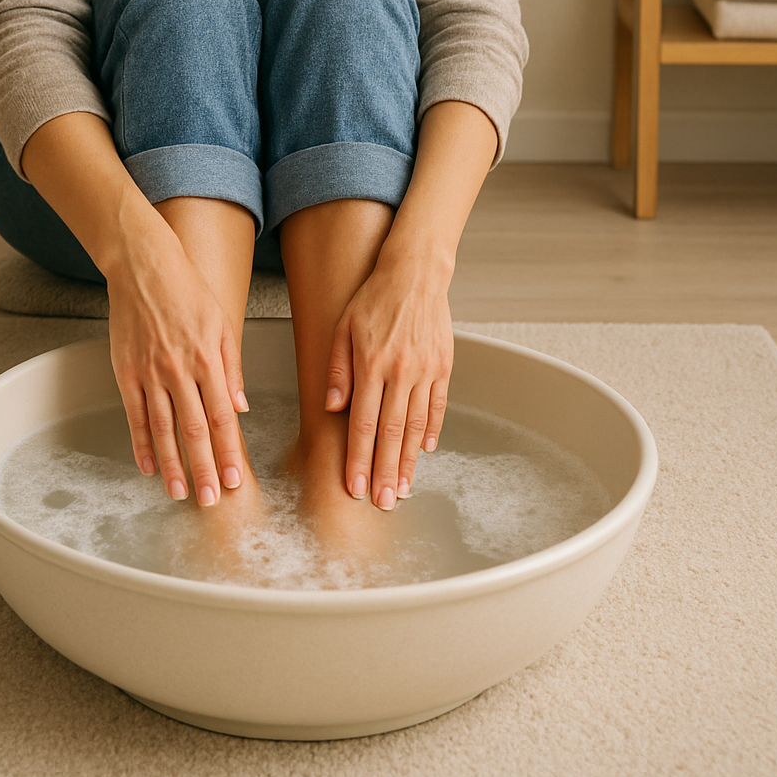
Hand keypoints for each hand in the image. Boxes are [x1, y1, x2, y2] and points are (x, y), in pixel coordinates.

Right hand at [104, 212, 248, 508]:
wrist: (143, 266)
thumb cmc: (186, 290)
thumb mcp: (221, 322)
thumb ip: (231, 367)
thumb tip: (241, 407)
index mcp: (207, 359)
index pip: (222, 417)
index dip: (229, 452)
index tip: (236, 479)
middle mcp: (179, 370)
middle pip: (194, 430)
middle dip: (204, 469)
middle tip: (212, 500)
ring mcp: (150, 373)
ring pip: (163, 429)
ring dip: (172, 466)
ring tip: (180, 493)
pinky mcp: (126, 372)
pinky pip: (134, 415)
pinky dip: (141, 443)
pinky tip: (148, 466)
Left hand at [324, 247, 453, 509]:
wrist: (414, 273)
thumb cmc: (373, 299)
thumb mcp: (342, 328)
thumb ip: (337, 370)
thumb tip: (332, 408)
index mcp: (370, 364)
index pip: (362, 423)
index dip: (359, 459)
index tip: (356, 488)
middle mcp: (399, 371)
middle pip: (391, 432)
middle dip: (386, 472)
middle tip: (384, 503)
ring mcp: (425, 370)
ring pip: (415, 425)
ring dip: (409, 460)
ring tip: (404, 488)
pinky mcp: (443, 365)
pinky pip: (437, 405)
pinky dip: (432, 430)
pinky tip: (426, 451)